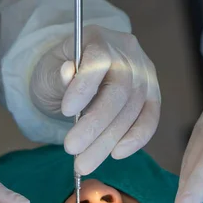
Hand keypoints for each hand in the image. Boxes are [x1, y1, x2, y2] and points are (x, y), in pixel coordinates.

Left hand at [30, 25, 160, 174]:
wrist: (79, 79)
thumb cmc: (61, 74)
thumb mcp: (49, 70)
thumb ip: (57, 74)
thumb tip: (67, 73)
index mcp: (100, 39)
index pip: (99, 59)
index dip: (84, 86)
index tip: (66, 111)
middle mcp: (129, 54)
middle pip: (118, 92)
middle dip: (94, 125)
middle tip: (72, 149)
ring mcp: (145, 76)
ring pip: (131, 111)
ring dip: (108, 141)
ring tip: (84, 163)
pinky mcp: (153, 98)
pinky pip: (149, 120)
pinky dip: (134, 140)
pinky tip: (115, 154)